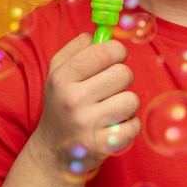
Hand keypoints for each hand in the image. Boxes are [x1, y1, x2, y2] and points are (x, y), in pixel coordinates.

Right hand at [32, 33, 139, 173]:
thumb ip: (75, 48)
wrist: (52, 153)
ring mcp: (86, 125)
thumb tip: (98, 33)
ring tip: (110, 109)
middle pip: (123, 74)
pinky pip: (134, 125)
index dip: (118, 51)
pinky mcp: (100, 146)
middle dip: (123, 78)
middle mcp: (72, 100)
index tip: (117, 57)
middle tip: (111, 87)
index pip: (104, 51)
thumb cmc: (61, 105)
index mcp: (62, 78)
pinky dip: (129, 125)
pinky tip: (113, 127)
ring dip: (126, 103)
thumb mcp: (57, 73)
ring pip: (131, 99)